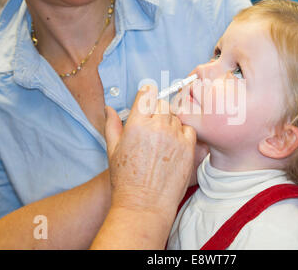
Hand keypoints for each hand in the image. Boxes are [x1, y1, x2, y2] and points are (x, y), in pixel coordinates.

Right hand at [104, 85, 196, 218]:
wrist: (144, 205)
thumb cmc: (126, 180)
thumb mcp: (112, 150)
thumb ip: (112, 125)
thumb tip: (108, 109)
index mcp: (137, 124)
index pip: (148, 93)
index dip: (147, 96)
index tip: (147, 101)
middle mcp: (157, 126)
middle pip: (163, 103)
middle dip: (157, 111)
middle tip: (152, 127)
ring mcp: (175, 137)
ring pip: (176, 116)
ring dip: (170, 123)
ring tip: (161, 141)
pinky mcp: (189, 148)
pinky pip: (189, 130)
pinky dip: (183, 134)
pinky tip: (173, 147)